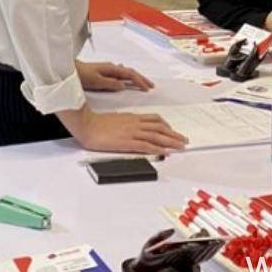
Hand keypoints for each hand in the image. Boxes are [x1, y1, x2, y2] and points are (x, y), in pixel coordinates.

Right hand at [59, 106, 187, 154]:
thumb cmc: (98, 123)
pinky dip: (157, 149)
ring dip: (170, 142)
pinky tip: (164, 152)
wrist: (88, 125)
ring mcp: (132, 133)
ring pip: (157, 136)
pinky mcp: (127, 142)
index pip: (155, 120)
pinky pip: (146, 145)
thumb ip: (127, 123)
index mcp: (133, 118)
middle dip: (174, 135)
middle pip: (160, 128)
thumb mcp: (116, 119)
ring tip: (180, 147)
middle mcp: (135, 124)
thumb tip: (134, 128)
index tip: (173, 131)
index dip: (167, 125)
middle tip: (184, 140)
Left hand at [77, 60, 153, 91]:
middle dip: (141, 79)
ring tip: (142, 84)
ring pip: (126, 73)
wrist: (69, 69)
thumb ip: (110, 83)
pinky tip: (126, 81)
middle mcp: (111, 68)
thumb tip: (123, 85)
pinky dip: (127, 78)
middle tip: (151, 86)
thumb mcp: (96, 81)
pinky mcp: (103, 73)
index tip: (147, 88)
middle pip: (130, 72)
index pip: (130, 74)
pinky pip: (120, 74)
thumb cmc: (80, 74)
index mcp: (111, 69)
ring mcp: (107, 70)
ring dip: (135, 78)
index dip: (140, 81)